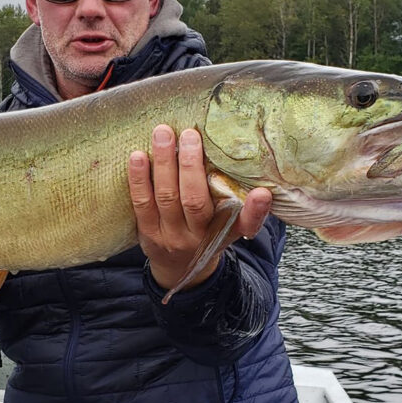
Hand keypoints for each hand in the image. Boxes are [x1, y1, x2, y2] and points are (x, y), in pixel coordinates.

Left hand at [127, 125, 272, 291]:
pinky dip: (139, 178)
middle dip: (190, 165)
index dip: (255, 212)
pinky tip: (138, 156)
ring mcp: (170, 236)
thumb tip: (261, 184)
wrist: (179, 268)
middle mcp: (198, 237)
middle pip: (194, 201)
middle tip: (189, 134)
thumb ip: (243, 207)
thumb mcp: (230, 226)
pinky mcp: (146, 233)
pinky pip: (141, 203)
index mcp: (224, 233)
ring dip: (163, 163)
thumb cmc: (208, 235)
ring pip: (166, 197)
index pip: (244, 224)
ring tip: (162, 134)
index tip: (263, 193)